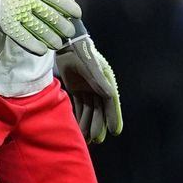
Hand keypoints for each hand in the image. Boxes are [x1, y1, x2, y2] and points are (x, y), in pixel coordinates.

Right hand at [0, 0, 80, 55]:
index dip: (68, 7)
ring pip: (39, 28)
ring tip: (58, 44)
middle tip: (69, 33)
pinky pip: (22, 36)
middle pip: (50, 15)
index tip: (77, 15)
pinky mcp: (6, 23)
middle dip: (62, 26)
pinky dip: (33, 44)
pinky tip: (42, 50)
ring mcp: (17, 12)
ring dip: (51, 38)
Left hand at [56, 21, 122, 142]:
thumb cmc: (81, 51)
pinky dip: (79, 117)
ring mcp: (88, 89)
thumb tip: (110, 95)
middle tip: (97, 140)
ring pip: (90, 110)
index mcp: (105, 81)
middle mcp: (99, 87)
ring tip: (87, 139)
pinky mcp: (77, 89)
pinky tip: (78, 128)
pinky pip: (80, 106)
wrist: (67, 43)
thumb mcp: (90, 66)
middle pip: (100, 109)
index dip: (113, 117)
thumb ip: (98, 80)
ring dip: (88, 123)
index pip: (110, 103)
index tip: (115, 131)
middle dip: (98, 124)